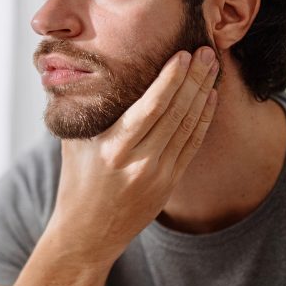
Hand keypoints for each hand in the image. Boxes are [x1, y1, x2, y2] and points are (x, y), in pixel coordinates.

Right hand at [47, 46, 218, 264]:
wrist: (86, 233)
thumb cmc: (76, 182)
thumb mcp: (73, 141)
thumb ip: (83, 106)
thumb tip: (83, 68)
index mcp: (113, 148)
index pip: (150, 107)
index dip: (170, 79)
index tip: (183, 55)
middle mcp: (139, 162)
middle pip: (175, 113)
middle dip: (194, 79)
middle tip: (207, 52)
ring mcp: (158, 175)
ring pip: (188, 127)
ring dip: (203, 94)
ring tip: (212, 68)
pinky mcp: (169, 184)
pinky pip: (192, 146)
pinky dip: (203, 120)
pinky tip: (210, 98)